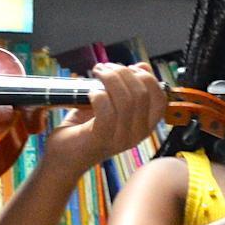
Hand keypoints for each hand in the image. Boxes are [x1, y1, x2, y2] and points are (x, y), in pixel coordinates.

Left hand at [44, 64, 166, 170]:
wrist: (64, 157)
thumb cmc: (86, 128)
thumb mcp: (112, 105)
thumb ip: (128, 88)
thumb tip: (143, 67)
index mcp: (144, 126)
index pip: (160, 99)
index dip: (147, 78)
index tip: (128, 68)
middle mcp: (137, 135)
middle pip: (142, 94)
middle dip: (123, 73)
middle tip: (104, 68)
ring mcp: (121, 139)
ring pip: (126, 100)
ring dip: (110, 79)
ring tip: (96, 73)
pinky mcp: (101, 139)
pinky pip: (107, 111)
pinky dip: (98, 95)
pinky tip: (90, 93)